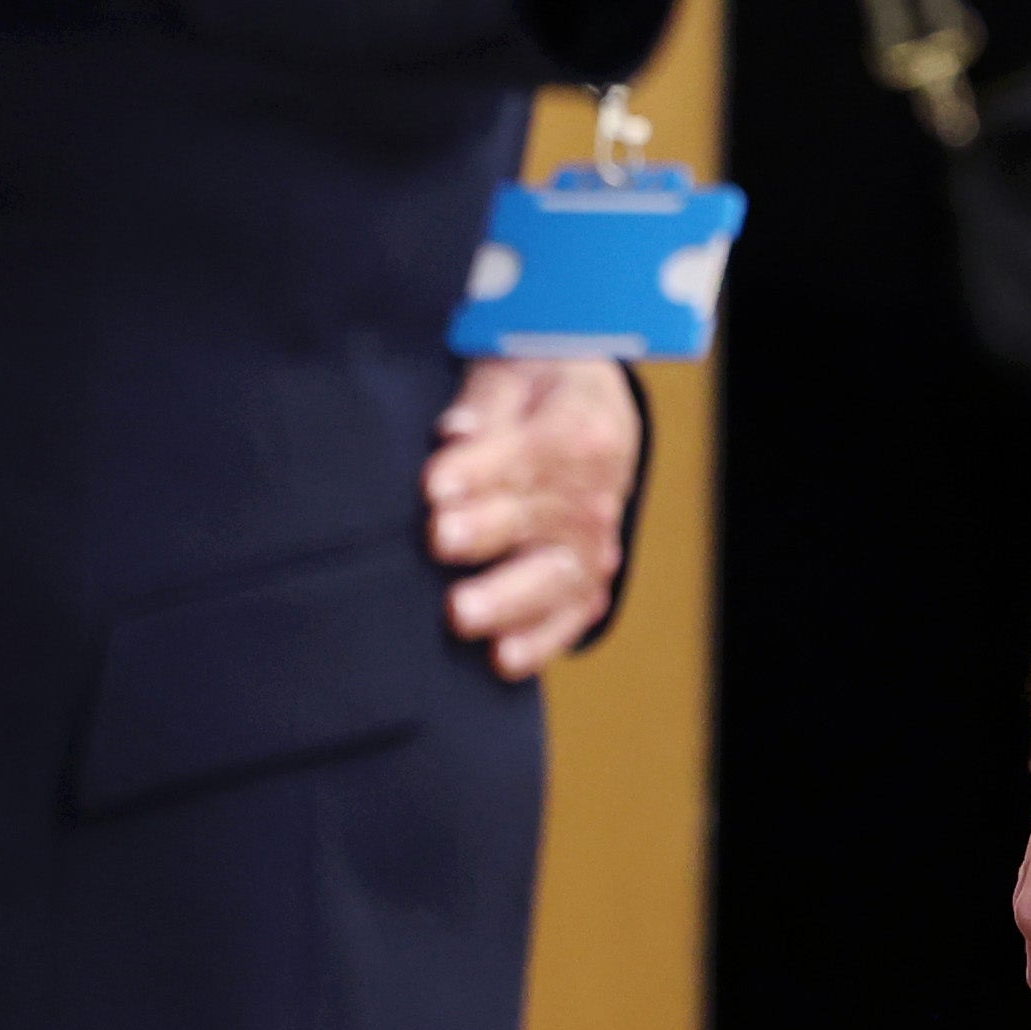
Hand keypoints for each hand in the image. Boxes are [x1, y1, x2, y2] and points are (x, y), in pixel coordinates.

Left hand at [425, 358, 641, 678]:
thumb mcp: (515, 371)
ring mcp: (594, 542)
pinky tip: (503, 659)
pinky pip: (570, 616)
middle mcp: (594, 492)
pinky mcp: (588, 581)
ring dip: (507, 597)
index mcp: (579, 428)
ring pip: (554, 576)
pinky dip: (541, 640)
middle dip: (488, 530)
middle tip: (442, 538)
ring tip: (460, 612)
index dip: (480, 469)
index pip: (531, 451)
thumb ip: (485, 404)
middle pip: (539, 517)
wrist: (595, 412)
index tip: (435, 486)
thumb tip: (456, 434)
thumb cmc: (539, 391)